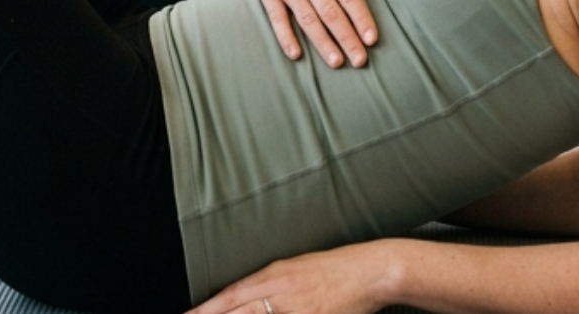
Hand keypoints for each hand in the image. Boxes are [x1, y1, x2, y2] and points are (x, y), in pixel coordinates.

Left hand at [188, 242, 393, 313]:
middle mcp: (280, 291)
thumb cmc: (335, 270)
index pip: (231, 295)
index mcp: (274, 274)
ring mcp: (296, 308)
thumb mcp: (295, 269)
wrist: (370, 270)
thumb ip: (270, 284)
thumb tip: (244, 299)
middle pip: (238, 310)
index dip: (207, 309)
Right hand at [243, 0, 385, 66]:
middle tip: (360, 61)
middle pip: (330, 12)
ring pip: (307, 19)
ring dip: (322, 43)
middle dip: (347, 38)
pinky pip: (277, 18)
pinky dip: (285, 37)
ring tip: (337, 62)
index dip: (361, 18)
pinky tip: (297, 54)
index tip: (372, 39)